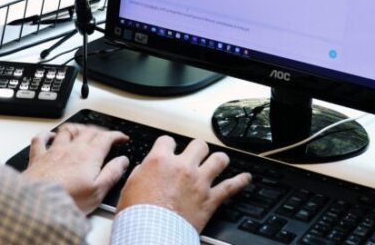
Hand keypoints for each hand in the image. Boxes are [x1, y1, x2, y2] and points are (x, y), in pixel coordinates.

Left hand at [22, 124, 129, 213]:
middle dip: (100, 131)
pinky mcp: (38, 158)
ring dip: (76, 128)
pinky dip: (46, 134)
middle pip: (88, 131)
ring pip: (67, 131)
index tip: (122, 138)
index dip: (116, 136)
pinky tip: (49, 135)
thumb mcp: (98, 191)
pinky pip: (40, 139)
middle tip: (106, 135)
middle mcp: (71, 149)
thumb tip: (122, 161)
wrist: (38, 204)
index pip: (106, 138)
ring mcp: (53, 151)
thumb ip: (112, 173)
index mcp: (89, 156)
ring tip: (82, 130)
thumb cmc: (67, 199)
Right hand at [116, 136, 251, 231]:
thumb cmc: (138, 214)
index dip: (168, 145)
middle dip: (197, 150)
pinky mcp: (210, 199)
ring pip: (219, 160)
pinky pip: (231, 187)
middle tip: (195, 156)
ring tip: (219, 162)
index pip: (167, 140)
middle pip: (198, 145)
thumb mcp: (129, 187)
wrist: (151, 234)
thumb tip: (144, 169)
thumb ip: (141, 173)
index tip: (169, 149)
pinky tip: (245, 178)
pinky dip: (240, 181)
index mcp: (160, 161)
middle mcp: (182, 167)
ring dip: (219, 160)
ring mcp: (199, 182)